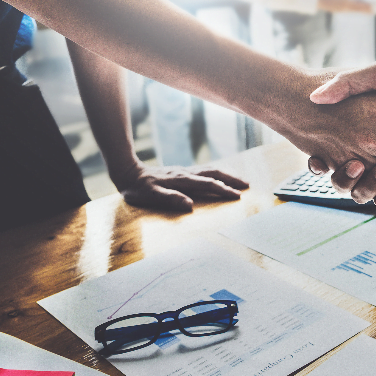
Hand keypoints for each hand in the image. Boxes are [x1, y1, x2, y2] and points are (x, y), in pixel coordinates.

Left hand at [111, 163, 248, 211]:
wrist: (127, 172)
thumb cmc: (138, 188)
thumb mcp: (150, 196)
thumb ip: (170, 199)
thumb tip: (189, 205)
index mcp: (182, 180)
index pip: (208, 184)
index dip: (223, 190)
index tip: (237, 196)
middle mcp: (186, 173)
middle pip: (214, 174)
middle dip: (231, 179)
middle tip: (247, 186)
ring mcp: (184, 171)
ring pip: (210, 170)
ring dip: (226, 175)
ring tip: (240, 181)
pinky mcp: (181, 172)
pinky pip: (204, 171)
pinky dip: (216, 173)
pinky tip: (219, 177)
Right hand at [263, 68, 375, 200]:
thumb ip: (351, 81)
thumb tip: (316, 97)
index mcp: (368, 126)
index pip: (337, 150)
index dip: (323, 161)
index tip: (319, 160)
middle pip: (353, 176)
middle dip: (347, 178)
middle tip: (352, 166)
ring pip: (374, 187)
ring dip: (369, 189)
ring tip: (369, 176)